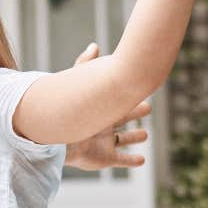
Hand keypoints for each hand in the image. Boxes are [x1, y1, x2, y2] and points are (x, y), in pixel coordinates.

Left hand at [63, 43, 149, 170]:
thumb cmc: (68, 110)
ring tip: (145, 135)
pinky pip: (121, 160)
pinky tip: (142, 160)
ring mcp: (104, 143)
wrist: (59, 139)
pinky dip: (131, 161)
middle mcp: (103, 126)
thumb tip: (94, 45)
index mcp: (99, 109)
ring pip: (123, 140)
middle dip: (135, 114)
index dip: (129, 98)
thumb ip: (85, 64)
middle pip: (123, 118)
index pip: (118, 101)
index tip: (142, 91)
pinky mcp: (104, 158)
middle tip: (148, 108)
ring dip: (135, 138)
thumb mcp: (78, 83)